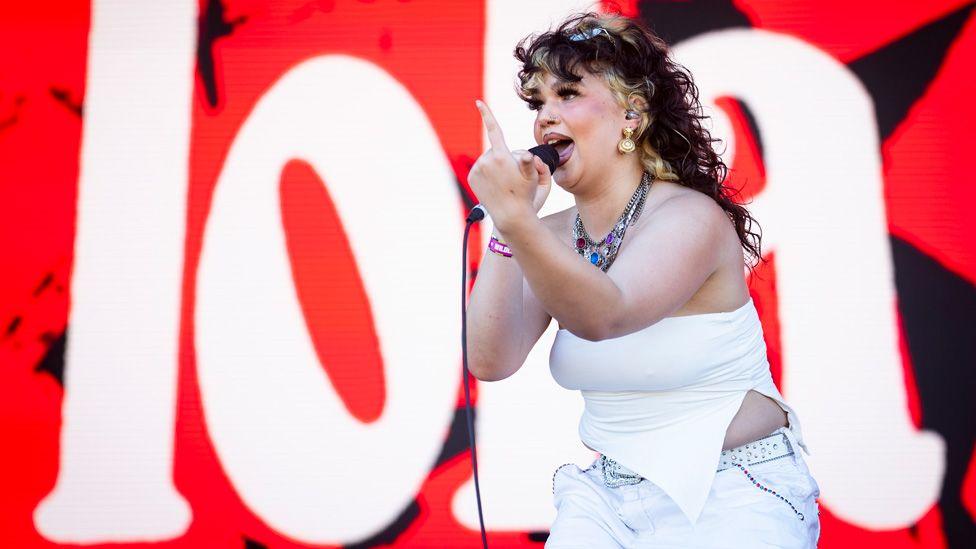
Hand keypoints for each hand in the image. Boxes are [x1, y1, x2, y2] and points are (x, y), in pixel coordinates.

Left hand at [469, 99, 551, 230]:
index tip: (478, 102)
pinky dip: (487, 174)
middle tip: (514, 177)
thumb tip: (527, 156)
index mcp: (501, 156)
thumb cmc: (526, 196)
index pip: (494, 129)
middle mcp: (485, 161)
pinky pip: (481, 170)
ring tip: (505, 182)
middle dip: (505, 158)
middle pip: (497, 151)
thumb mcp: (534, 178)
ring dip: (496, 167)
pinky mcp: (471, 178)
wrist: (510, 216)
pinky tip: (495, 185)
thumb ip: (531, 163)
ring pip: (489, 160)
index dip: (486, 114)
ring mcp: (477, 170)